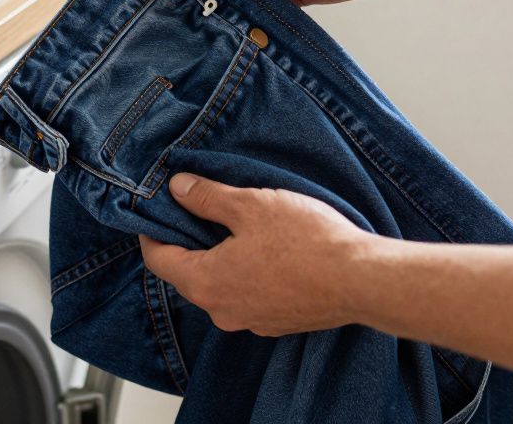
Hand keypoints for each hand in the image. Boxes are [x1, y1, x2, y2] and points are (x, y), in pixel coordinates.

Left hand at [139, 173, 371, 335]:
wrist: (360, 280)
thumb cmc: (306, 242)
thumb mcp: (250, 205)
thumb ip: (207, 197)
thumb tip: (177, 189)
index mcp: (205, 283)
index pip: (158, 260)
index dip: (152, 232)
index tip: (154, 212)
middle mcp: (221, 311)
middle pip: (188, 274)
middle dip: (189, 243)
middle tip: (200, 210)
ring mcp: (249, 321)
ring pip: (220, 285)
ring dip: (222, 259)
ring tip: (241, 227)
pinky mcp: (276, 323)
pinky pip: (248, 295)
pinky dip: (248, 274)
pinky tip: (269, 251)